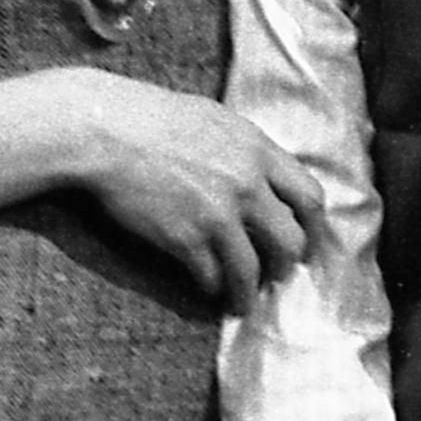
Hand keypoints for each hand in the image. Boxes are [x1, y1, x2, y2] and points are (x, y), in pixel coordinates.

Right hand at [31, 67, 316, 309]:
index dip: (315, 228)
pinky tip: (207, 289)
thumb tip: (268, 178)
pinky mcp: (185, 238)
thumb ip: (247, 151)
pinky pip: (212, 276)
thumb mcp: (216, 120)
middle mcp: (247, 185)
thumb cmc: (154, 117)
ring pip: (251, 270)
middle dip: (287, 266)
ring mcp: (217, 214)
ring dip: (248, 292)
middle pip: (290, 241)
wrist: (106, 130)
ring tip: (242, 302)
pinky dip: (212, 287)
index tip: (308, 243)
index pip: (310, 197)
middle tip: (278, 276)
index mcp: (258, 151)